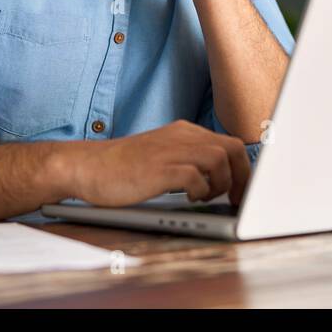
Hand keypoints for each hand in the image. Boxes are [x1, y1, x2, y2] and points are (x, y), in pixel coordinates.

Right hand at [67, 120, 251, 205]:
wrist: (87, 166)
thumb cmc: (122, 168)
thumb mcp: (161, 155)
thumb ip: (187, 160)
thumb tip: (219, 180)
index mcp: (183, 132)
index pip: (229, 143)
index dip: (243, 168)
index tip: (243, 189)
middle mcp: (181, 136)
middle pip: (232, 148)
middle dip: (242, 176)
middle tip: (237, 199)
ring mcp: (169, 151)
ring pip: (219, 159)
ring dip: (222, 183)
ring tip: (210, 197)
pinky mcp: (158, 169)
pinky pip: (195, 176)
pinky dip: (200, 190)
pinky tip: (190, 198)